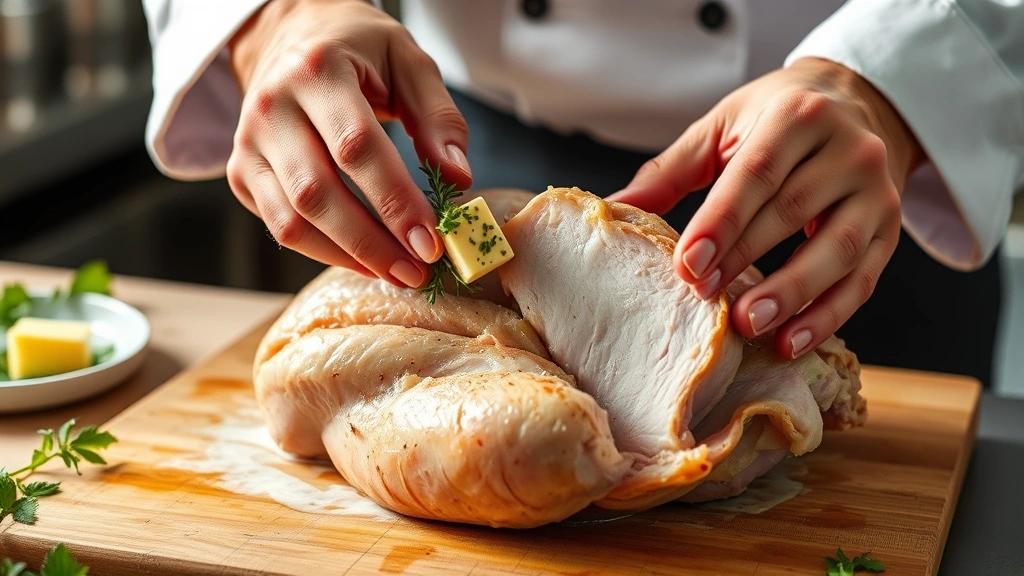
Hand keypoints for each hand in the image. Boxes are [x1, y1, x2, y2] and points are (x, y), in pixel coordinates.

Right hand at [226, 0, 471, 287]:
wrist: (291, 36)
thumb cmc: (358, 50)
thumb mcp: (409, 61)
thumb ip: (438, 117)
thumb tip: (458, 178)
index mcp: (317, 70)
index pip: (356, 147)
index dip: (395, 200)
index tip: (430, 240)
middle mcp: (272, 107)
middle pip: (318, 192)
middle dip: (372, 242)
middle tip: (418, 270)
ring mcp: (249, 143)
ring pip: (292, 220)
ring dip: (348, 257)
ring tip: (397, 272)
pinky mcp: (241, 172)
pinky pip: (280, 227)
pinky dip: (324, 252)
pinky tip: (364, 260)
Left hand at [608, 58, 923, 358]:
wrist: (853, 104)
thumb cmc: (773, 120)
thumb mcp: (721, 128)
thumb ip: (670, 171)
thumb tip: (613, 208)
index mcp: (797, 116)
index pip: (756, 174)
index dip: (721, 222)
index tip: (689, 264)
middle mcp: (848, 149)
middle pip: (793, 212)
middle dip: (746, 260)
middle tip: (704, 299)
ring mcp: (876, 191)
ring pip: (837, 250)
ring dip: (793, 294)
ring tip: (750, 325)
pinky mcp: (890, 229)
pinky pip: (863, 279)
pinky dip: (829, 316)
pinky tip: (792, 341)